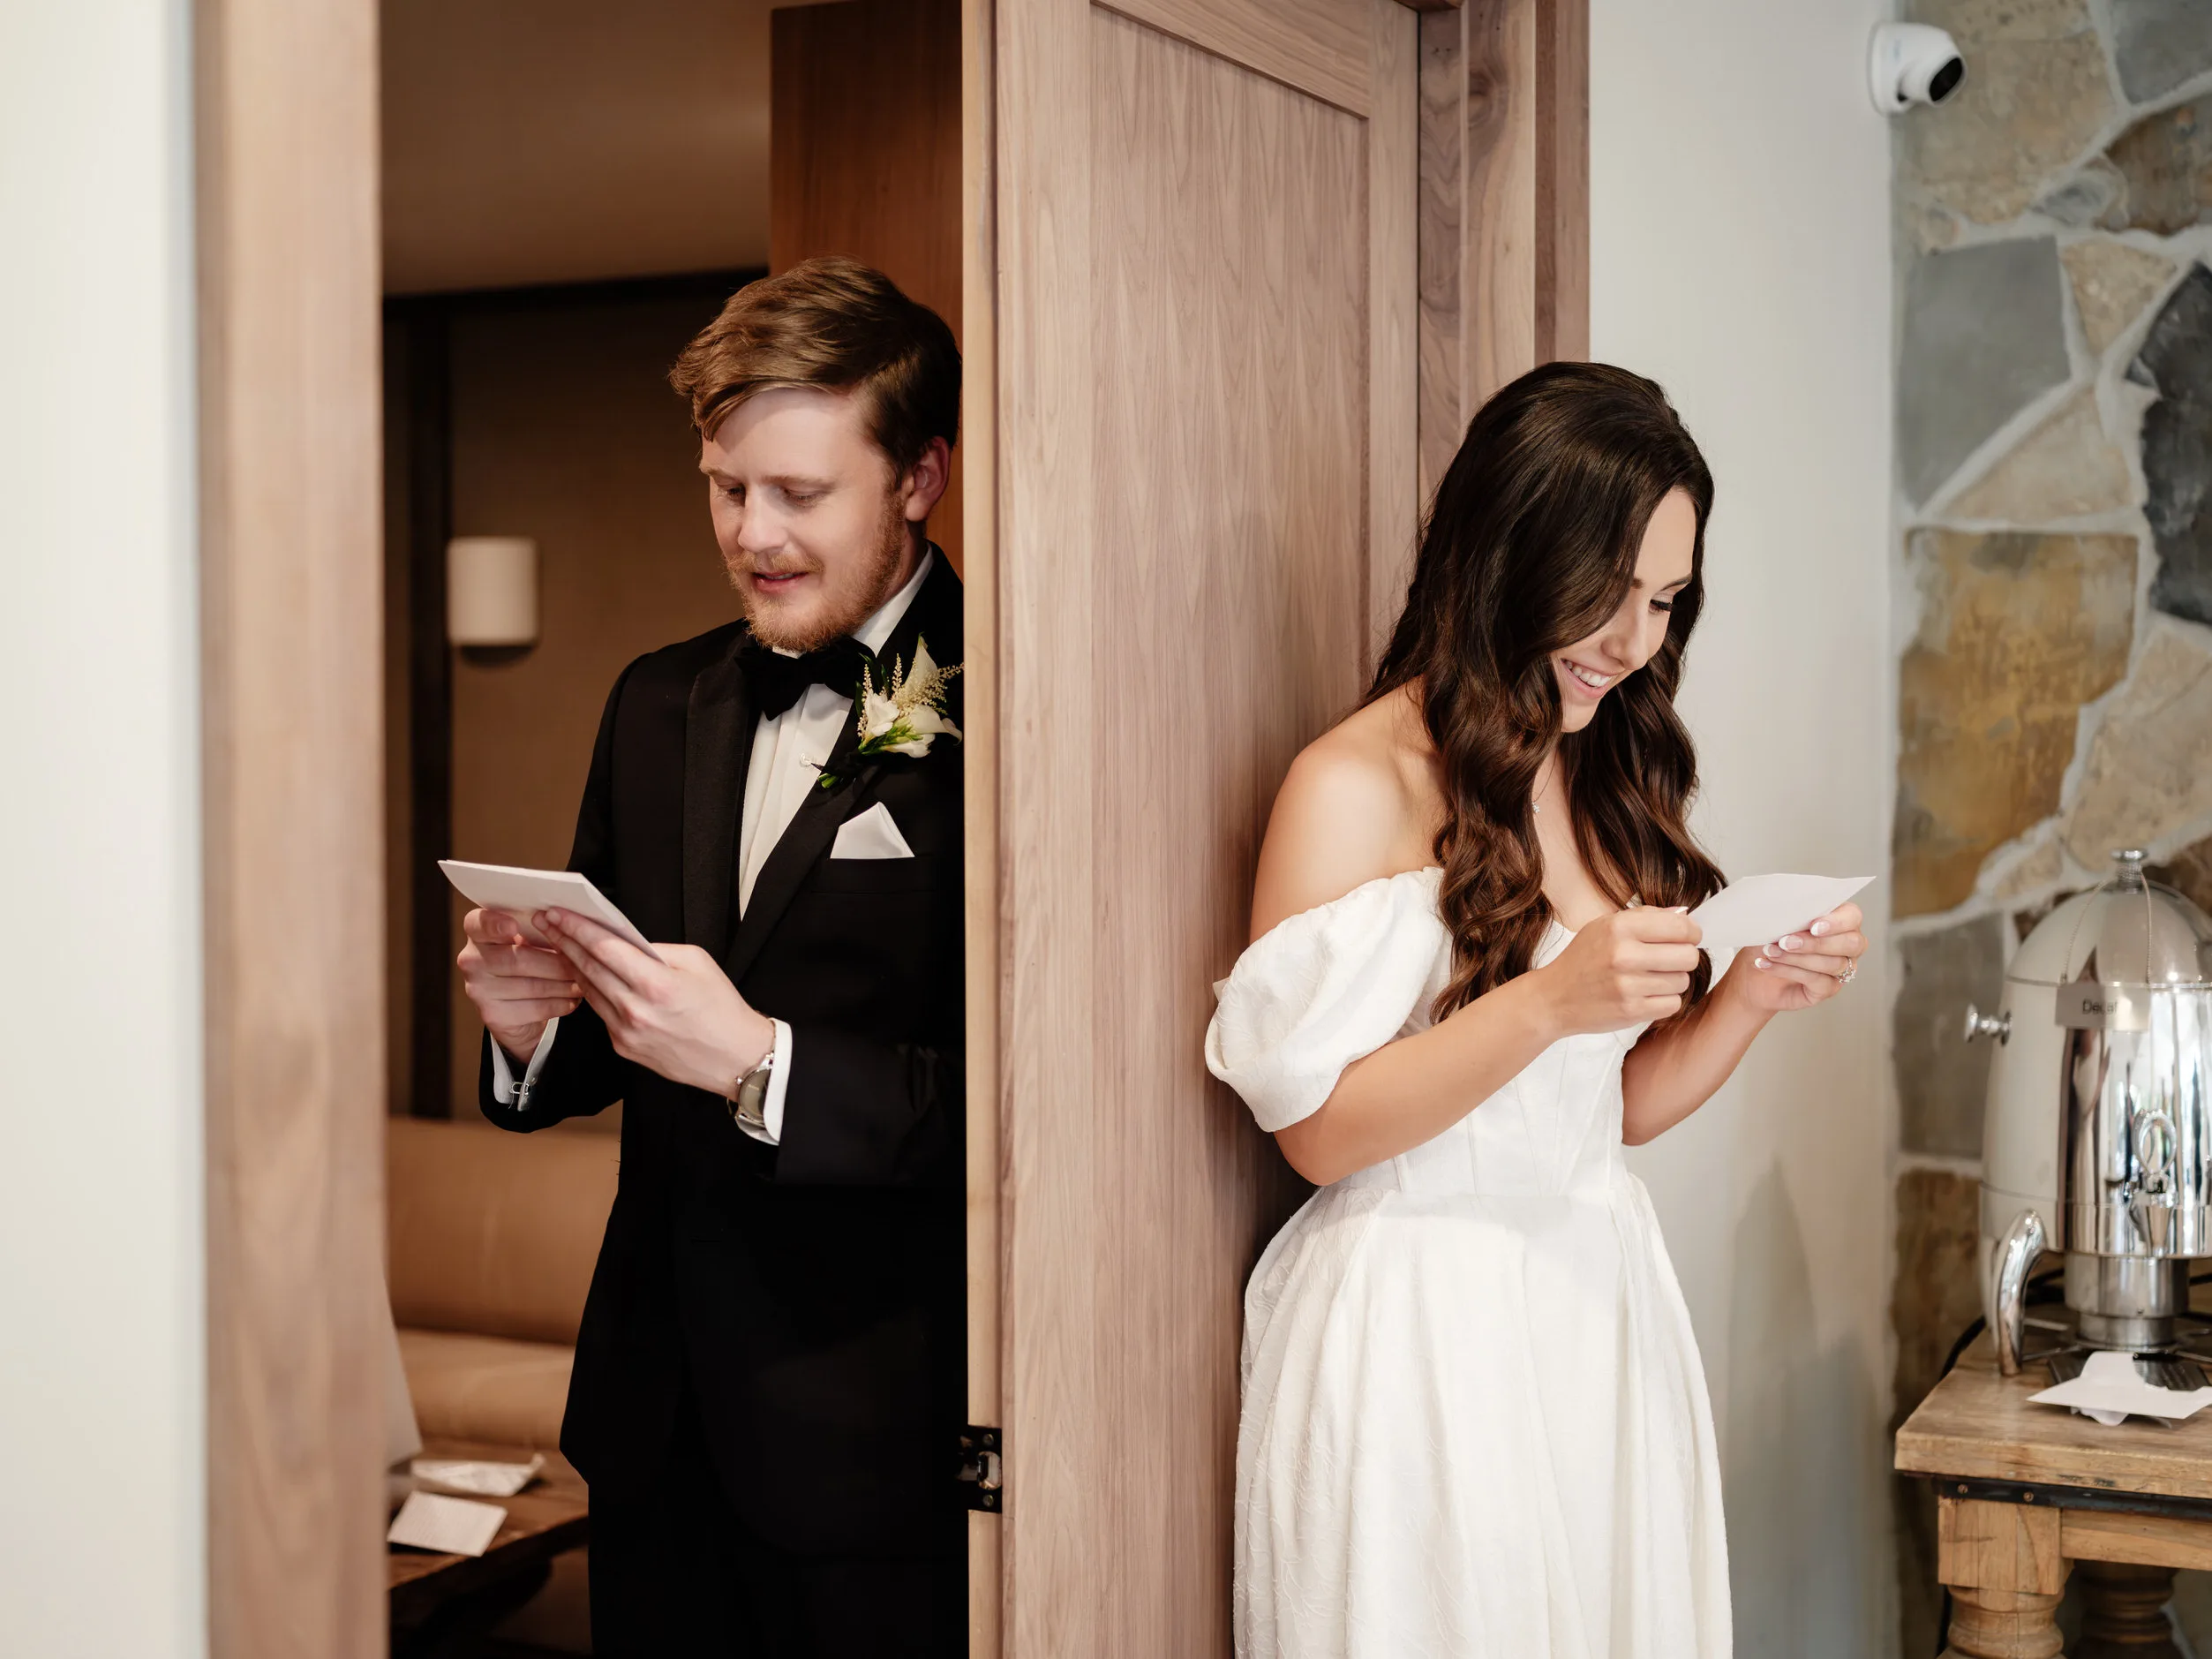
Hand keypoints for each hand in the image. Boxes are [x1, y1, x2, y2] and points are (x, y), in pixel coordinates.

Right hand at [459, 908, 582, 1061]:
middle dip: (556, 962)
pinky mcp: (493, 1015)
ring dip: (564, 984)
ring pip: (531, 986)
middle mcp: (471, 960)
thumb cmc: (526, 962)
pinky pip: (535, 1008)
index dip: (495, 925)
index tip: (513, 926)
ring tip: (582, 981)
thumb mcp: (530, 940)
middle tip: (581, 962)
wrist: (515, 1008)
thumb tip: (566, 926)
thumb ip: (539, 929)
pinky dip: (560, 1003)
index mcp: (478, 933)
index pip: (479, 923)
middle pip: (518, 959)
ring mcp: (478, 990)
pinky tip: (572, 998)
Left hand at [537, 908, 775, 1096]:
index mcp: (657, 984)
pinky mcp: (623, 1047)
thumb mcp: (698, 962)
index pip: (605, 948)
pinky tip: (589, 977)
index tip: (558, 913)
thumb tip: (627, 942)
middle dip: (564, 941)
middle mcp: (636, 1010)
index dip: (577, 927)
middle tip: (546, 922)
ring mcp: (626, 1032)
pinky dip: (593, 991)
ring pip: (589, 991)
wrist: (735, 1058)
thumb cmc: (722, 1009)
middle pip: (587, 968)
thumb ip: (658, 950)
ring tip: (560, 945)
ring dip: (572, 966)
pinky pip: (601, 1012)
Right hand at [1533, 907, 1704, 1035]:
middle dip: (1685, 957)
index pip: (1679, 927)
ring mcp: (1628, 985)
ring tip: (1651, 978)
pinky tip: (1647, 994)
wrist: (1554, 997)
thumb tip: (1685, 915)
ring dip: (1673, 980)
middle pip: (1688, 956)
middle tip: (1671, 959)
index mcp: (1619, 927)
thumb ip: (1645, 917)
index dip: (1692, 932)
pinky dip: (1664, 1000)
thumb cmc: (1583, 959)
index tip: (1688, 937)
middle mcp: (1623, 955)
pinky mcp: (1631, 1011)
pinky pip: (1673, 1004)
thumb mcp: (1604, 926)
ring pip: (1683, 981)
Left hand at [1729, 901, 1865, 1014]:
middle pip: (1852, 943)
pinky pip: (1819, 982)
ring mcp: (1839, 969)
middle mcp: (1845, 945)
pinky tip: (1768, 964)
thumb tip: (1789, 908)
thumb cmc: (1766, 939)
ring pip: (1834, 964)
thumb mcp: (1774, 921)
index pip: (1853, 917)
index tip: (1813, 926)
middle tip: (1785, 942)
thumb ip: (1789, 913)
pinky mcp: (1827, 989)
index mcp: (1837, 919)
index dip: (1837, 922)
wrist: (1748, 972)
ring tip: (1770, 951)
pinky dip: (1790, 971)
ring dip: (1797, 957)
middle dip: (1817, 943)